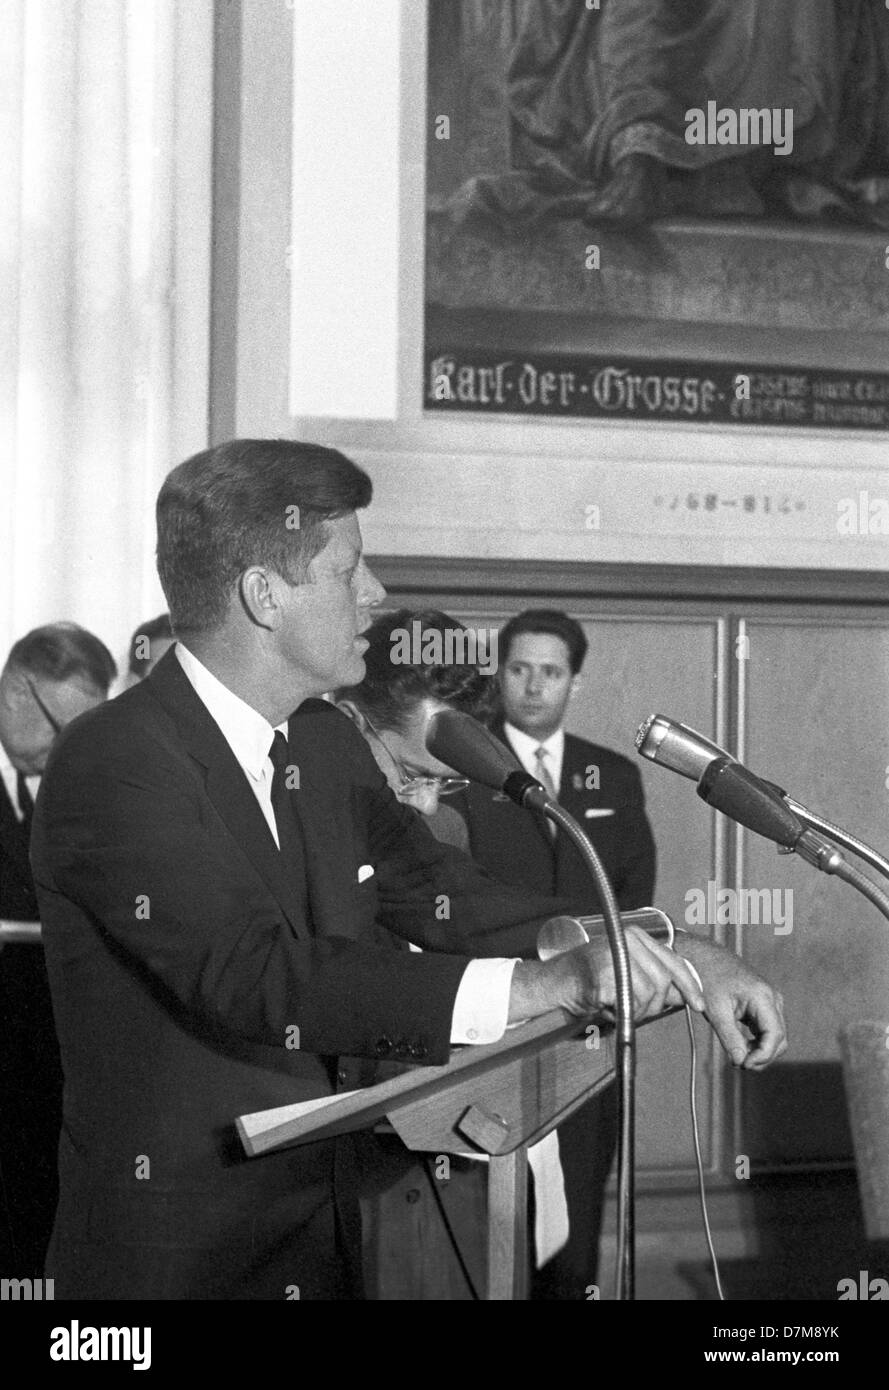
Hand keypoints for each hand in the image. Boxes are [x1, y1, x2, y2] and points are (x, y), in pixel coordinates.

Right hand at [550, 926, 705, 1021]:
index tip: (699, 1004)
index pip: (673, 961)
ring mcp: (616, 956)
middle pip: (663, 980)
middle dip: (656, 1004)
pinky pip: (630, 1004)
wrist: (553, 983)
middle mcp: (627, 941)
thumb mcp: (625, 972)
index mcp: (635, 936)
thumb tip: (684, 992)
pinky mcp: (605, 975)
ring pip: (649, 994)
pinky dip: (622, 1014)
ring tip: (619, 1008)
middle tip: (639, 1012)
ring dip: (638, 1011)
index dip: (690, 985)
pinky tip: (607, 1008)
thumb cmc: (588, 980)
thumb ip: (653, 977)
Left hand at [675, 934, 786, 1070]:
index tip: (744, 1065)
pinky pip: (768, 1030)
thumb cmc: (708, 979)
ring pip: (776, 1036)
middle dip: (762, 1056)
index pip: (775, 1035)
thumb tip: (740, 1062)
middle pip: (779, 1039)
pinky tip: (740, 1047)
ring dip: (760, 1051)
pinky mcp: (764, 1005)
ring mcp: (771, 1001)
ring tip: (737, 1056)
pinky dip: (757, 1042)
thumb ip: (730, 1038)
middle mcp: (773, 998)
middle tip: (739, 1064)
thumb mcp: (715, 1010)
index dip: (763, 1055)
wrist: (706, 957)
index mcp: (763, 997)